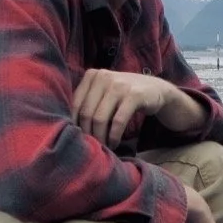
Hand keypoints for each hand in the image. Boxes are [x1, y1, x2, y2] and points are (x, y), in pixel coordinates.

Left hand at [71, 69, 205, 147]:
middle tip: (92, 146)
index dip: (75, 125)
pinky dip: (114, 136)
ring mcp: (119, 85)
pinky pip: (118, 121)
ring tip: (104, 146)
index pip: (75, 104)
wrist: (156, 90)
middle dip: (88, 134)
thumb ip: (87, 101)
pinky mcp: (134, 95)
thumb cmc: (123, 95)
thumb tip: (66, 127)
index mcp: (92, 75)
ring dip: (101, 137)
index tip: (80, 138)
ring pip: (100, 118)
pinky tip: (114, 143)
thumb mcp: (103, 92)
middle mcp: (103, 76)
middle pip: (86, 113)